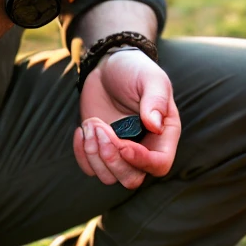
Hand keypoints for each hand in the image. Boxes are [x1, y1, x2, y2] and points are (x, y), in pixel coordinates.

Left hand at [73, 48, 180, 188]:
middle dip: (113, 159)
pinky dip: (82, 154)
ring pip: (108, 177)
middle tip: (100, 127)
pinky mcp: (100, 150)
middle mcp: (145, 148)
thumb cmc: (134, 70)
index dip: (142, 161)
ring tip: (92, 122)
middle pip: (132, 179)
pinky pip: (90, 169)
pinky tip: (82, 129)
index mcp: (164, 134)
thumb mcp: (150, 78)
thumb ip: (155, 99)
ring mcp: (121, 151)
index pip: (160, 164)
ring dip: (95, 153)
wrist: (109, 66)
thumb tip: (156, 125)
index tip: (124, 144)